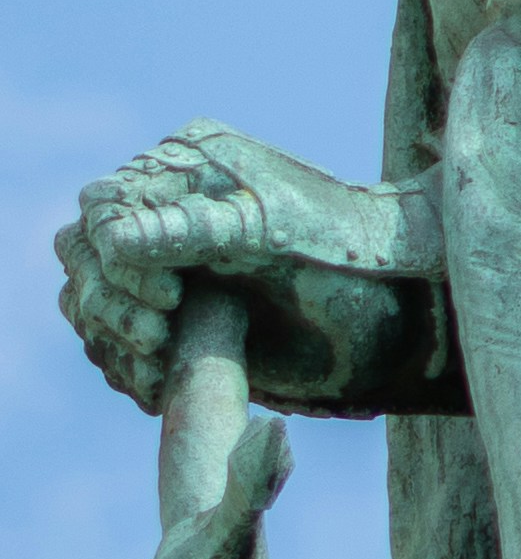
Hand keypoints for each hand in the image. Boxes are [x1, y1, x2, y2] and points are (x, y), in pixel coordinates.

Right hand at [56, 126, 419, 411]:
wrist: (400, 307)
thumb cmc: (348, 252)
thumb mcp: (272, 232)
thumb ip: (193, 230)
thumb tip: (110, 238)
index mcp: (187, 172)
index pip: (102, 208)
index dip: (115, 259)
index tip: (171, 298)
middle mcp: (169, 217)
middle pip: (83, 257)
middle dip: (108, 301)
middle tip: (160, 336)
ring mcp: (171, 271)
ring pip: (90, 304)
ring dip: (112, 340)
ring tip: (163, 361)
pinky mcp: (181, 324)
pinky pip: (118, 346)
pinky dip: (128, 369)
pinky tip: (161, 387)